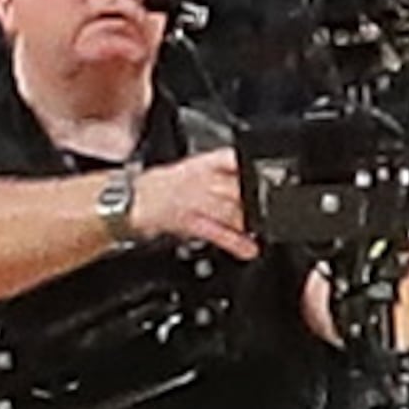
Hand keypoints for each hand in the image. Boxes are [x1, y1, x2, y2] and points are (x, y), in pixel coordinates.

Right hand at [132, 146, 260, 260]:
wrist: (128, 201)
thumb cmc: (155, 187)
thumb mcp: (186, 170)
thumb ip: (215, 172)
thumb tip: (241, 174)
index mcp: (200, 164)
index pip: (231, 159)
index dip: (253, 165)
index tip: (271, 173)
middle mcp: (199, 180)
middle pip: (237, 187)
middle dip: (258, 198)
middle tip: (279, 207)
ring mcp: (195, 202)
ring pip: (230, 209)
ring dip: (252, 221)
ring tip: (269, 229)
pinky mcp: (189, 222)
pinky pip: (215, 232)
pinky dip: (234, 242)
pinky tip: (249, 249)